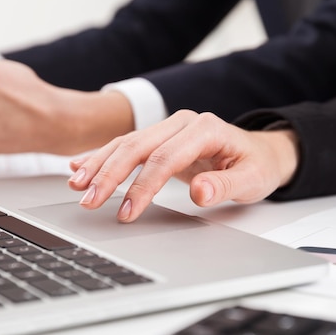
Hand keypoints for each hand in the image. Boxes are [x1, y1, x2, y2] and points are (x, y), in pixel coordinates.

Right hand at [68, 110, 299, 222]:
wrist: (258, 152)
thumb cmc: (255, 166)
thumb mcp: (252, 180)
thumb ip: (225, 185)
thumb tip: (200, 192)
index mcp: (205, 128)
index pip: (164, 158)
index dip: (142, 186)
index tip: (126, 212)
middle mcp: (181, 123)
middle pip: (137, 146)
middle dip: (109, 175)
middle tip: (88, 200)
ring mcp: (167, 128)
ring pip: (125, 144)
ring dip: (98, 165)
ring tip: (77, 186)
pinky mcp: (158, 139)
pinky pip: (125, 145)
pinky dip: (101, 156)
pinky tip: (79, 165)